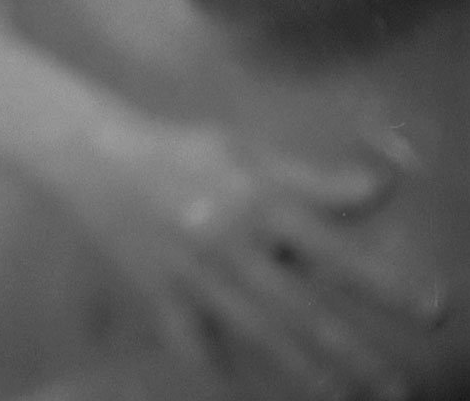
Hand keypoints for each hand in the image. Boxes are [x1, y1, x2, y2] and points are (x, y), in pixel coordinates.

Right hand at [58, 121, 439, 399]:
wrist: (95, 159)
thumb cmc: (178, 151)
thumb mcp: (244, 152)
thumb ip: (310, 179)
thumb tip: (377, 192)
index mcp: (257, 204)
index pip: (335, 251)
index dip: (385, 283)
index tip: (431, 310)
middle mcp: (230, 245)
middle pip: (301, 308)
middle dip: (351, 350)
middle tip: (394, 387)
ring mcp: (192, 276)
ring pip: (255, 331)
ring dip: (302, 368)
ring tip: (341, 396)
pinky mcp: (158, 293)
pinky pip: (191, 338)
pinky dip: (215, 362)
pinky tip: (240, 383)